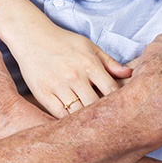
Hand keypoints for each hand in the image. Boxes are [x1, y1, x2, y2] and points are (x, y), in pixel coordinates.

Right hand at [8, 21, 132, 118]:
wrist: (31, 37)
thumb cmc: (63, 42)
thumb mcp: (89, 47)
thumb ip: (109, 62)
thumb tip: (130, 74)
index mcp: (89, 64)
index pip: (111, 90)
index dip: (118, 103)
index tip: (120, 109)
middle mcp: (75, 76)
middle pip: (95, 105)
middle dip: (103, 114)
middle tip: (108, 123)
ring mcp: (58, 86)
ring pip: (78, 113)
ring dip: (85, 120)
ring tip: (92, 126)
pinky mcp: (43, 94)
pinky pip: (59, 114)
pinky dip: (68, 121)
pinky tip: (74, 123)